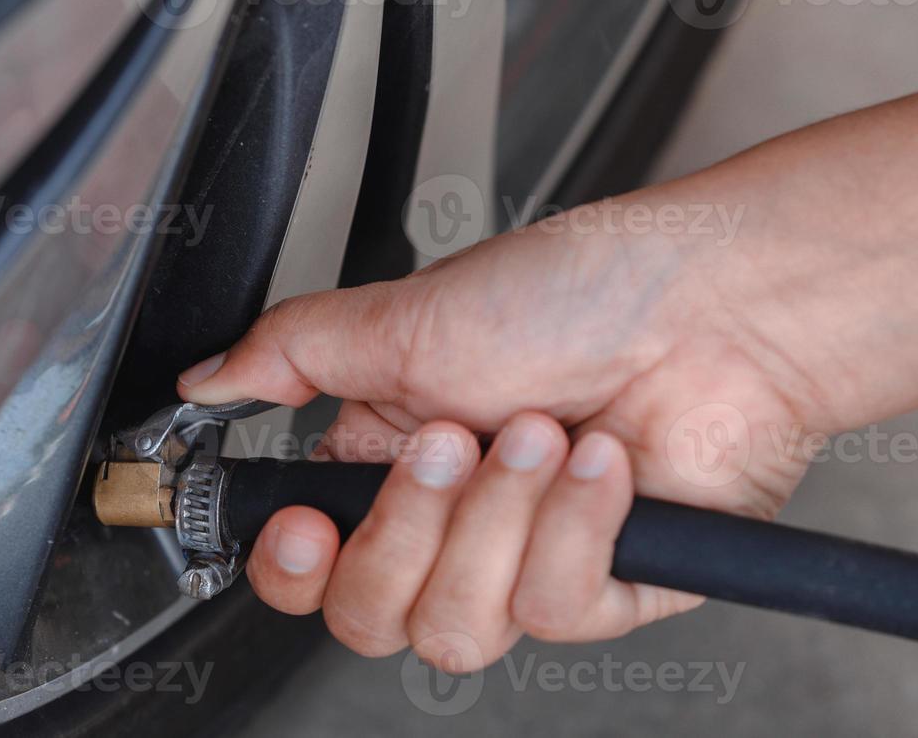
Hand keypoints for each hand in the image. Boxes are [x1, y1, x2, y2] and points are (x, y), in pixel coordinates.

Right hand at [174, 211, 816, 669]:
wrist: (714, 304)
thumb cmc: (577, 292)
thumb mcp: (403, 316)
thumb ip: (288, 355)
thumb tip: (203, 381)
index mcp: (389, 462)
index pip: (310, 566)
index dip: (293, 565)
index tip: (302, 525)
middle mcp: (453, 525)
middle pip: (372, 614)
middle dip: (408, 529)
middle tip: (451, 442)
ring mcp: (528, 562)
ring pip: (458, 625)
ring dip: (498, 519)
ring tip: (542, 434)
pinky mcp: (609, 590)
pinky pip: (555, 608)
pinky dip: (576, 523)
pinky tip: (604, 463)